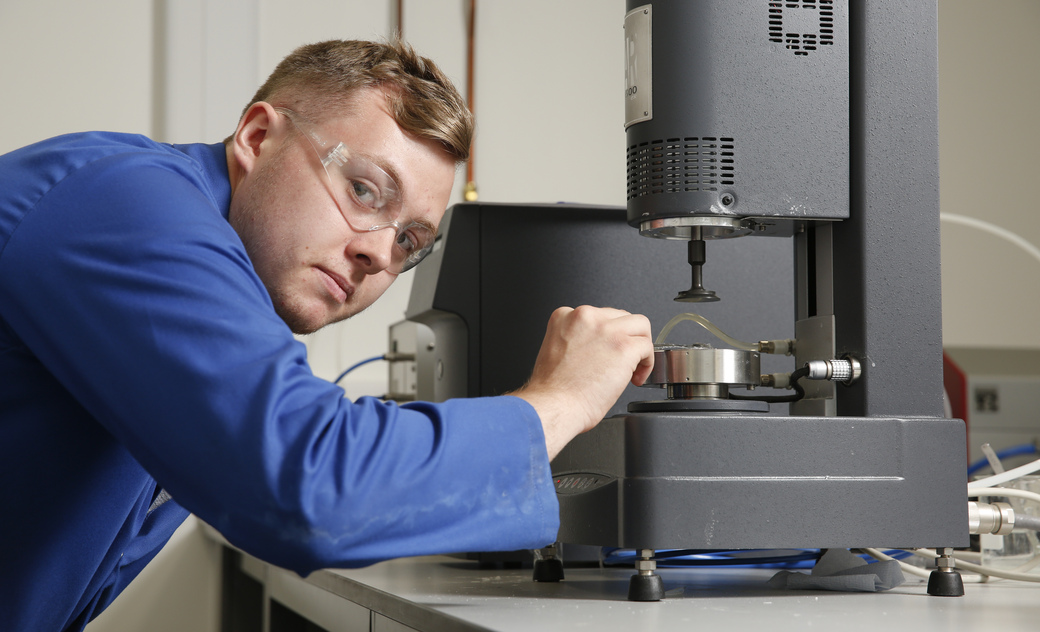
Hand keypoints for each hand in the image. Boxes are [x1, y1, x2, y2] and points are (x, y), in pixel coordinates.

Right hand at [511, 306, 653, 459]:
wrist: (555, 405)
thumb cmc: (553, 389)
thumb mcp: (555, 350)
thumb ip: (576, 340)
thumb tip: (597, 347)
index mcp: (566, 317)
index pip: (599, 316)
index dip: (607, 336)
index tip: (607, 352)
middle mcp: (586, 317)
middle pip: (621, 317)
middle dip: (625, 339)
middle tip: (621, 361)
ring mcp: (607, 330)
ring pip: (640, 325)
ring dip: (639, 346)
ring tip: (633, 366)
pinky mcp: (624, 346)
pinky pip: (647, 347)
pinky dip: (646, 364)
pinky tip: (635, 377)